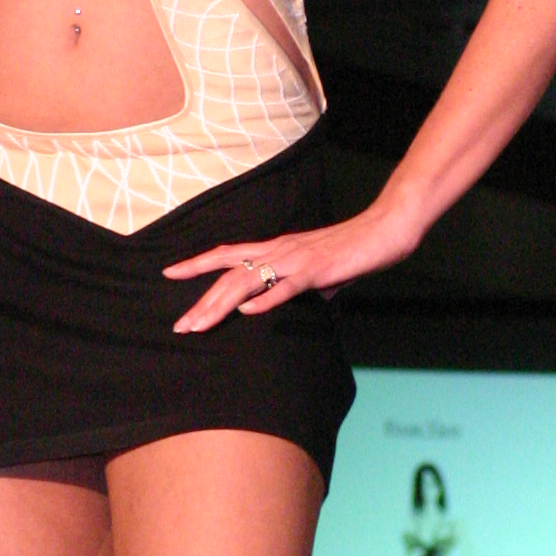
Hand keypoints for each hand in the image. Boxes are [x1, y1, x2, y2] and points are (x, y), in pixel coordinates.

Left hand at [163, 197, 422, 332]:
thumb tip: (309, 299)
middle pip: (228, 274)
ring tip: (198, 325)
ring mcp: (295, 260)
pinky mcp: (316, 271)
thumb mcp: (323, 271)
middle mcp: (279, 250)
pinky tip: (246, 312)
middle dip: (200, 301)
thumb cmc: (356, 250)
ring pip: (246, 281)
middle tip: (179, 325)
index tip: (170, 273)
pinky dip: (264, 299)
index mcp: (278, 248)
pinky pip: (285, 287)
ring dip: (219, 305)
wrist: (384, 230)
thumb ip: (309, 284)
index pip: (228, 255)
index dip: (197, 264)